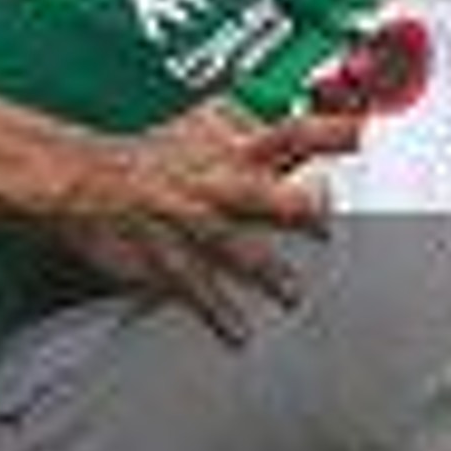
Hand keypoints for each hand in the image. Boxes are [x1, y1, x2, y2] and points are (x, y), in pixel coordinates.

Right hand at [44, 103, 360, 341]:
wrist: (79, 181)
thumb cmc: (154, 155)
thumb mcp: (204, 126)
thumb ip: (258, 127)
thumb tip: (307, 116)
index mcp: (234, 151)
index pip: (291, 133)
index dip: (330, 133)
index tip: (370, 136)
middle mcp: (215, 184)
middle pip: (262, 192)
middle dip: (296, 210)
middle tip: (330, 227)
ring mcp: (188, 222)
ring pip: (231, 246)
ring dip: (265, 271)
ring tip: (294, 294)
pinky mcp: (164, 258)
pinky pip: (192, 287)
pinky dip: (215, 311)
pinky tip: (240, 334)